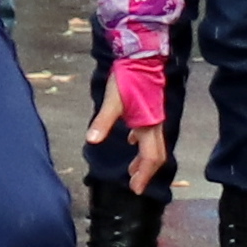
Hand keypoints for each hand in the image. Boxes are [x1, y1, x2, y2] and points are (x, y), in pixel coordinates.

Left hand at [83, 52, 173, 201]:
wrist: (141, 57)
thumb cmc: (127, 78)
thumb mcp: (111, 101)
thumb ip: (102, 121)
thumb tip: (91, 140)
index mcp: (146, 126)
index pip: (150, 157)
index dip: (144, 175)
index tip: (136, 189)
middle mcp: (154, 124)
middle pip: (156, 154)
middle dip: (146, 172)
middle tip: (134, 185)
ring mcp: (154, 117)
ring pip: (153, 144)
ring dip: (143, 159)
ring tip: (132, 171)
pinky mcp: (149, 109)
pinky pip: (149, 132)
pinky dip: (141, 142)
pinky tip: (131, 141)